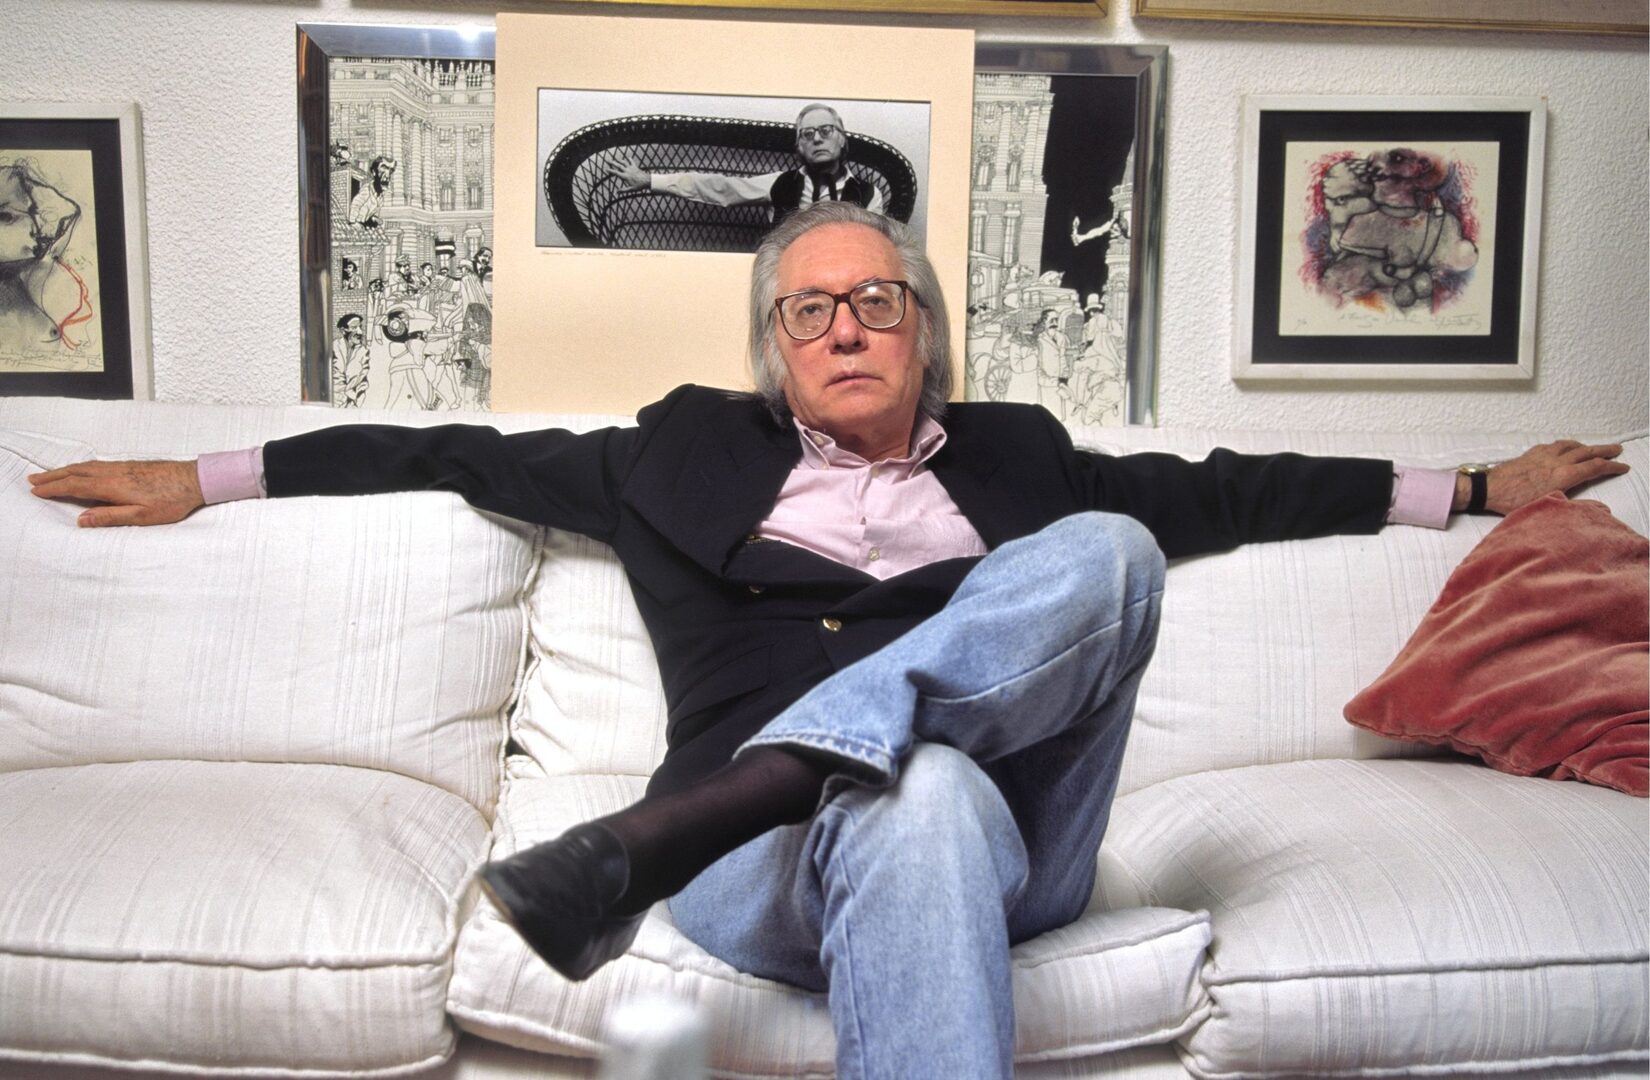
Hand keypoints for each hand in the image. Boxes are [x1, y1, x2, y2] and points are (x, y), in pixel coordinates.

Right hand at [27, 459, 204, 527]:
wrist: (195, 479)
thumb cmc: (172, 501)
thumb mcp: (142, 516)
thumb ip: (110, 517)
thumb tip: (81, 520)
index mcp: (113, 486)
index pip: (75, 486)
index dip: (54, 489)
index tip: (36, 491)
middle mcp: (114, 472)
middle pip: (76, 472)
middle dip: (53, 477)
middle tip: (33, 480)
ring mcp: (122, 466)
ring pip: (86, 466)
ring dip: (65, 470)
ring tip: (51, 475)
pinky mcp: (131, 465)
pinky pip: (97, 464)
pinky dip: (81, 467)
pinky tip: (82, 470)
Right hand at [608, 156, 649, 189]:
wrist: (647, 181)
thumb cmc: (639, 186)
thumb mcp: (631, 189)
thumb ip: (623, 190)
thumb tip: (617, 192)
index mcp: (625, 176)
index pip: (616, 173)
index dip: (610, 171)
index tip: (606, 169)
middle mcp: (627, 171)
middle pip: (618, 166)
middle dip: (612, 163)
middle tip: (608, 160)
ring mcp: (631, 168)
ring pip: (624, 162)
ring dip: (619, 160)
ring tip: (616, 159)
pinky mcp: (635, 167)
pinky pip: (632, 162)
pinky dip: (630, 160)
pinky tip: (628, 157)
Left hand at [1458, 441, 1631, 514]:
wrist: (1488, 489)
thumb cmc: (1513, 502)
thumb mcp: (1547, 507)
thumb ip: (1574, 506)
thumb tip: (1598, 508)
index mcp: (1563, 475)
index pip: (1595, 468)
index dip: (1612, 467)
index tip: (1623, 466)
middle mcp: (1556, 461)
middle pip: (1587, 452)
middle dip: (1605, 451)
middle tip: (1618, 449)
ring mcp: (1542, 455)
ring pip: (1570, 445)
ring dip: (1585, 445)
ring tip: (1593, 447)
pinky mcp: (1530, 453)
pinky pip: (1554, 444)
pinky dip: (1566, 444)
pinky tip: (1565, 447)